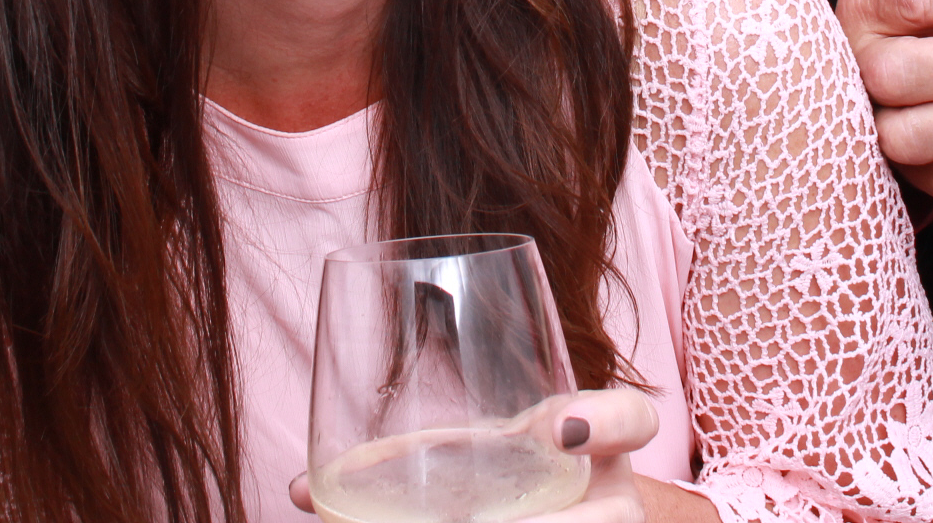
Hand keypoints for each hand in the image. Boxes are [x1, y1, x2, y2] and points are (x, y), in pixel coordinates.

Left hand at [289, 389, 660, 520]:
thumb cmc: (497, 481)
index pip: (633, 419)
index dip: (609, 421)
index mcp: (593, 446)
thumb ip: (397, 460)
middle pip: (614, 517)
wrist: (542, 507)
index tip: (560, 430)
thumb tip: (298, 490)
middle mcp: (611, 500)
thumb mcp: (462, 458)